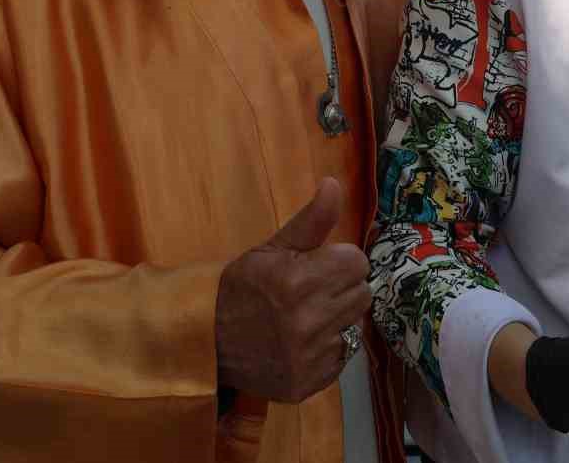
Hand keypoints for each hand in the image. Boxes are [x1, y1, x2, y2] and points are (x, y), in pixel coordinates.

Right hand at [214, 178, 370, 402]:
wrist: (206, 342)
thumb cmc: (242, 288)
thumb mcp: (271, 250)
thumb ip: (311, 221)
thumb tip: (334, 184)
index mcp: (297, 281)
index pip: (358, 262)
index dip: (339, 260)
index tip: (318, 265)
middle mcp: (306, 321)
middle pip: (362, 293)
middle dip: (341, 287)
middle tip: (312, 290)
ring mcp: (308, 358)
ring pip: (355, 325)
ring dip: (337, 319)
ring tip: (306, 316)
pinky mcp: (308, 384)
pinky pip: (342, 357)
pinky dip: (327, 350)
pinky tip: (302, 343)